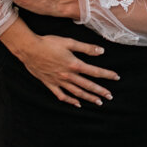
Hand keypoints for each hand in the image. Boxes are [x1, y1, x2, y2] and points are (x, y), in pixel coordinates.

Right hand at [2, 19, 118, 105]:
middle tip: (110, 96)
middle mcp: (68, 75)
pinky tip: (77, 104)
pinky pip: (61, 95)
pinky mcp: (50, 84)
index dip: (107, 75)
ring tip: (98, 102)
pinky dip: (70, 101)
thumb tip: (101, 51)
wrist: (29, 49)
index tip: (116, 77)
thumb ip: (86, 48)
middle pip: (88, 85)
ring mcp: (59, 81)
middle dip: (100, 91)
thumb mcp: (69, 42)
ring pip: (77, 93)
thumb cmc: (48, 43)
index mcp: (74, 64)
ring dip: (88, 98)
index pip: (95, 71)